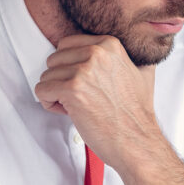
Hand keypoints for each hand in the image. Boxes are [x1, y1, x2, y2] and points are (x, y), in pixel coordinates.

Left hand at [33, 34, 159, 165]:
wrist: (136, 140)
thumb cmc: (135, 113)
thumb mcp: (142, 73)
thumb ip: (128, 58)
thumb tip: (136, 48)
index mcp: (109, 45)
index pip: (67, 45)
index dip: (69, 66)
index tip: (82, 83)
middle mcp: (96, 53)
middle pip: (54, 59)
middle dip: (60, 80)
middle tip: (78, 97)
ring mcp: (83, 70)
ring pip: (46, 76)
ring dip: (55, 94)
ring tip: (75, 107)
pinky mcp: (72, 89)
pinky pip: (42, 90)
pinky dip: (49, 104)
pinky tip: (68, 112)